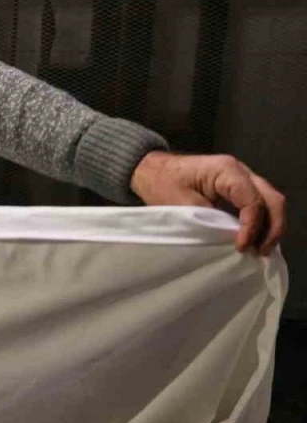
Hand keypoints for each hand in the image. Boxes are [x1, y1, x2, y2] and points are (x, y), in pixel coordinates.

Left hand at [130, 151, 285, 254]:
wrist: (150, 170)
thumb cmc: (162, 184)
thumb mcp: (183, 205)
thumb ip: (211, 221)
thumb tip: (233, 241)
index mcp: (226, 170)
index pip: (252, 201)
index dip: (251, 227)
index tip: (240, 247)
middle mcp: (241, 171)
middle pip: (272, 199)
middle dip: (272, 228)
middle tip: (262, 252)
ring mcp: (242, 178)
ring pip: (270, 201)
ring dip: (269, 226)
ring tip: (260, 249)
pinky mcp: (238, 187)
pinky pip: (259, 203)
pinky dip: (261, 222)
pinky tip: (254, 239)